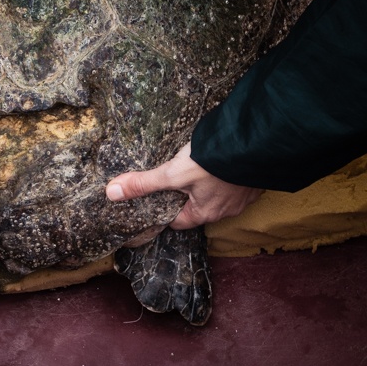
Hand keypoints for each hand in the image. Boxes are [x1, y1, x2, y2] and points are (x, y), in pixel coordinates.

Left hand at [105, 142, 261, 228]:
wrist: (255, 144)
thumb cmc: (213, 162)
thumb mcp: (172, 173)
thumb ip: (143, 183)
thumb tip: (111, 193)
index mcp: (204, 213)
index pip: (177, 221)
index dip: (163, 211)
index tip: (154, 200)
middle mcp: (225, 210)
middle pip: (198, 208)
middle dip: (186, 195)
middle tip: (173, 179)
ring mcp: (243, 195)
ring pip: (218, 194)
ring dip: (208, 184)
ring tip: (196, 166)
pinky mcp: (253, 179)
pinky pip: (235, 181)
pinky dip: (226, 173)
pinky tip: (220, 159)